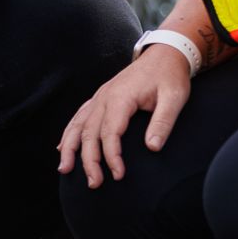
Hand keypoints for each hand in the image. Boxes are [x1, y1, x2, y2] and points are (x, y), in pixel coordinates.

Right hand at [57, 44, 192, 187]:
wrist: (164, 54)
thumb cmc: (170, 77)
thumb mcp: (174, 98)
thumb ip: (163, 122)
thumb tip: (153, 148)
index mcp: (121, 98)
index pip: (110, 132)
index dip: (111, 156)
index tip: (119, 175)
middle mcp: (104, 97)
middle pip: (89, 133)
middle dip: (88, 160)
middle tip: (94, 184)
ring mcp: (99, 97)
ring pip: (77, 125)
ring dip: (70, 148)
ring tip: (64, 170)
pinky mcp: (100, 98)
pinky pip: (79, 117)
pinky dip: (69, 134)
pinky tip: (62, 148)